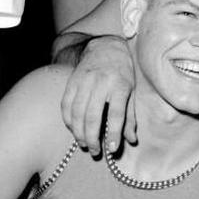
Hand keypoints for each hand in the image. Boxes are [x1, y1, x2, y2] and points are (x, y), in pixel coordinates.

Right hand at [60, 36, 136, 156]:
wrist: (106, 47)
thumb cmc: (124, 73)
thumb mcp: (133, 91)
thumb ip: (131, 116)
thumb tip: (131, 139)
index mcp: (121, 85)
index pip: (116, 114)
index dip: (114, 133)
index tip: (112, 149)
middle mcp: (102, 82)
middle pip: (93, 115)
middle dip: (92, 137)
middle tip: (94, 151)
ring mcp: (84, 81)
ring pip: (76, 112)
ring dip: (78, 132)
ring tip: (84, 144)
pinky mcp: (71, 81)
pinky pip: (66, 105)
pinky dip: (68, 120)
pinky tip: (73, 129)